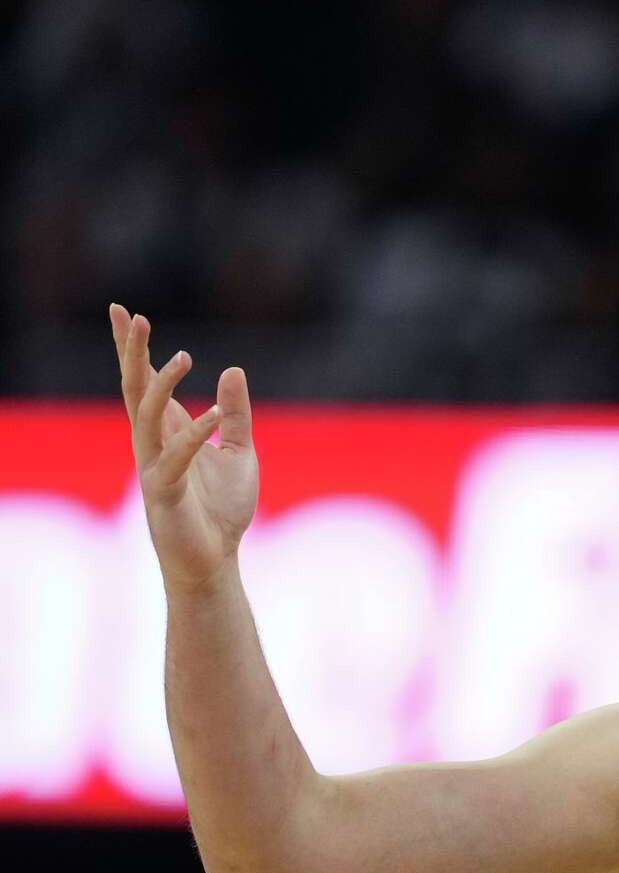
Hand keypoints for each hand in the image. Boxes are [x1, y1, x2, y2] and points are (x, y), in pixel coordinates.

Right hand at [110, 304, 259, 591]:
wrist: (215, 561)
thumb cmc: (221, 509)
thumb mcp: (240, 452)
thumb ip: (236, 414)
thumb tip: (232, 369)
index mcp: (167, 431)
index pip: (145, 383)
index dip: (133, 350)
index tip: (124, 312)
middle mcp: (152, 444)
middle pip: (135, 390)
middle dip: (132, 354)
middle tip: (131, 315)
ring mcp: (154, 467)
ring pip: (146, 417)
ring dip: (161, 386)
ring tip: (181, 355)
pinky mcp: (165, 492)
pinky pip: (176, 458)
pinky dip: (196, 435)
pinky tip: (216, 415)